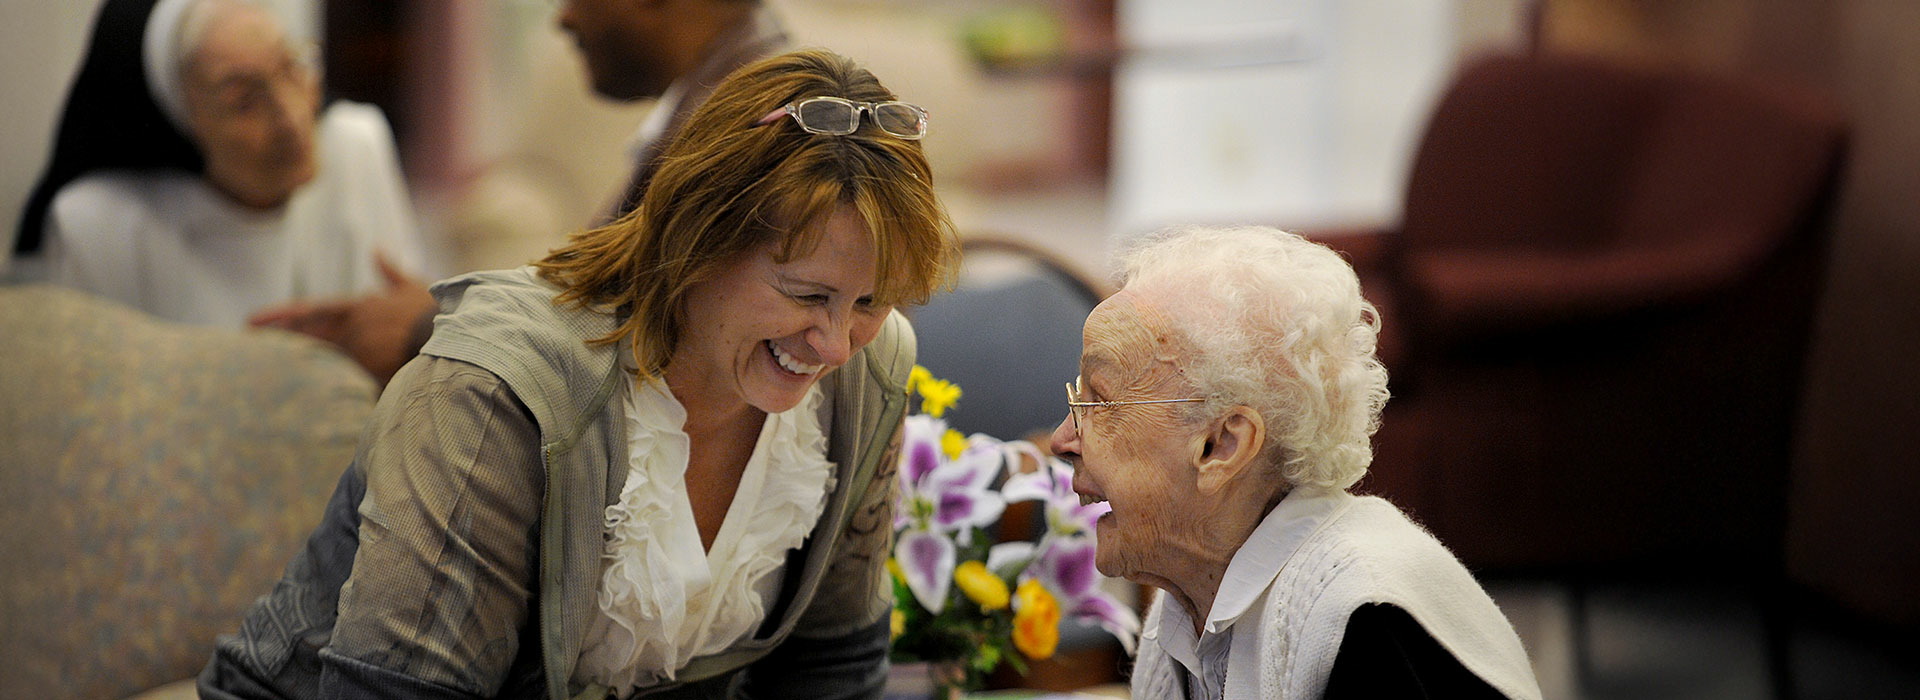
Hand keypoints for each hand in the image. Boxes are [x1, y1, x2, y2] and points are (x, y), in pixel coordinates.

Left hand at [250, 251, 437, 385]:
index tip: (251, 322)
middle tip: (246, 347)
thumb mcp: (412, 285)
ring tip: (270, 373)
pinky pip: (343, 383)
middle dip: (278, 341)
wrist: (454, 336)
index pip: (310, 311)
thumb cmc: (434, 310)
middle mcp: (352, 330)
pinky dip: (328, 387)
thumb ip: (390, 271)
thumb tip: (376, 250)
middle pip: (306, 338)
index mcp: (358, 308)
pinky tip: (305, 398)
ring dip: (299, 366)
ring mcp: (359, 354)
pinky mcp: (370, 376)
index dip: (280, 317)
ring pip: (322, 362)